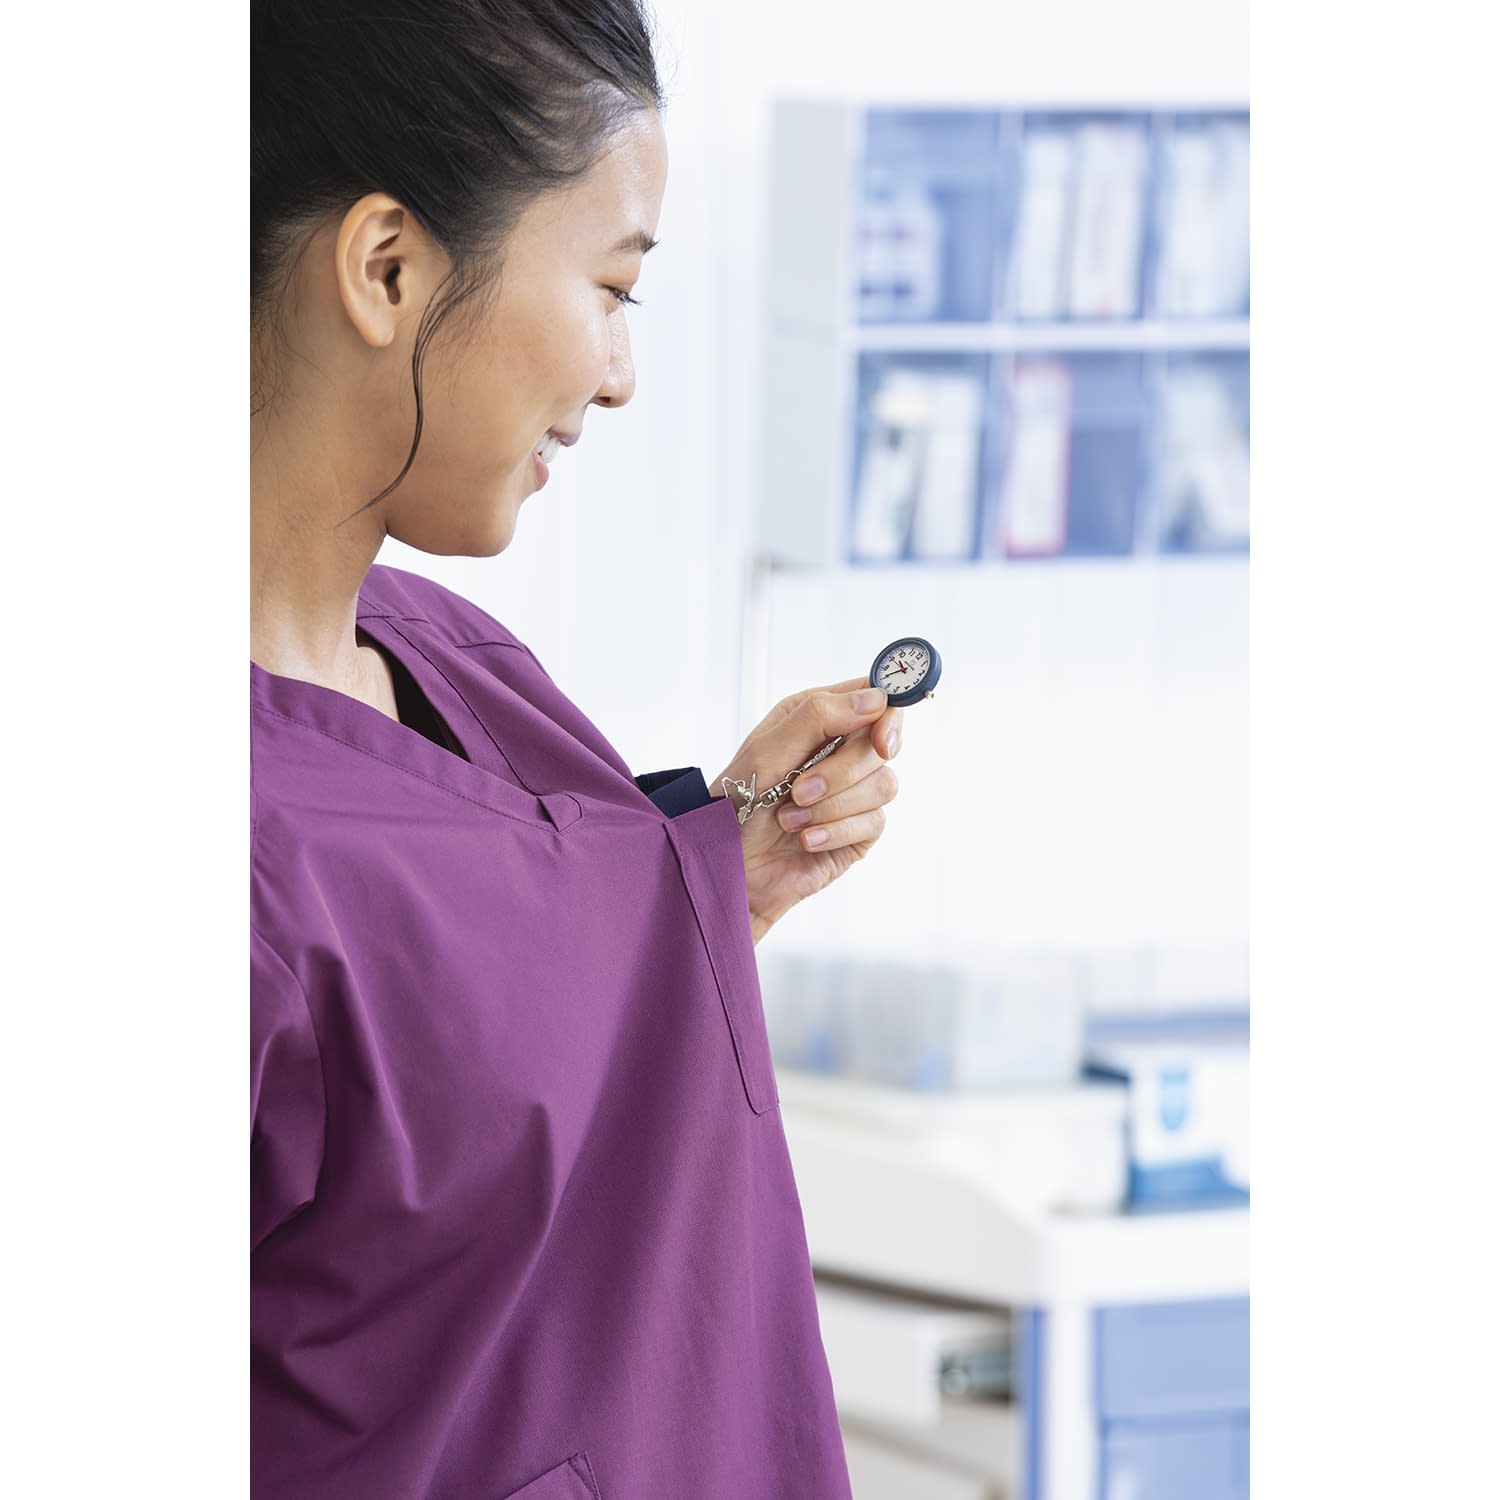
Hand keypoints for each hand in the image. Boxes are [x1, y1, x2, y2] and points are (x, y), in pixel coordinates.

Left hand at [711, 676, 903, 943]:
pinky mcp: (858, 832)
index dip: (887, 716)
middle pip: (881, 747)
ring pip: (884, 785)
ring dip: (832, 806)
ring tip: (790, 820)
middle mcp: (839, 752)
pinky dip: (834, 832)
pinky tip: (804, 840)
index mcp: (818, 720)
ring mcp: (853, 793)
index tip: (879, 740)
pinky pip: (873, 822)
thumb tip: (876, 699)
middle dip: (840, 773)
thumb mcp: (767, 751)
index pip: (874, 700)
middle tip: (798, 792)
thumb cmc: (736, 804)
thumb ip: (819, 715)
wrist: (728, 867)